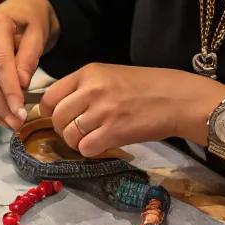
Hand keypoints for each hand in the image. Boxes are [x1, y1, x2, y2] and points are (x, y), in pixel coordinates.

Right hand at [0, 0, 58, 129]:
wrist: (19, 10)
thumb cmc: (30, 21)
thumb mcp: (38, 33)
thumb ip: (29, 57)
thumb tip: (21, 85)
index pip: (0, 63)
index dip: (9, 90)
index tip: (20, 111)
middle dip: (0, 105)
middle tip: (16, 123)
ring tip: (9, 123)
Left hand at [40, 63, 224, 158]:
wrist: (175, 98)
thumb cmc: (145, 86)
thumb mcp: (110, 75)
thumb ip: (85, 88)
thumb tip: (61, 107)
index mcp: (88, 73)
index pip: (50, 95)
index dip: (49, 111)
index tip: (58, 118)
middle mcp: (91, 89)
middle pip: (57, 117)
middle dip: (62, 129)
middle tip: (76, 133)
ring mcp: (102, 111)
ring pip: (69, 135)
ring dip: (76, 142)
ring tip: (90, 139)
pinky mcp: (114, 131)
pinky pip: (86, 148)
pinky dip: (90, 151)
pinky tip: (101, 145)